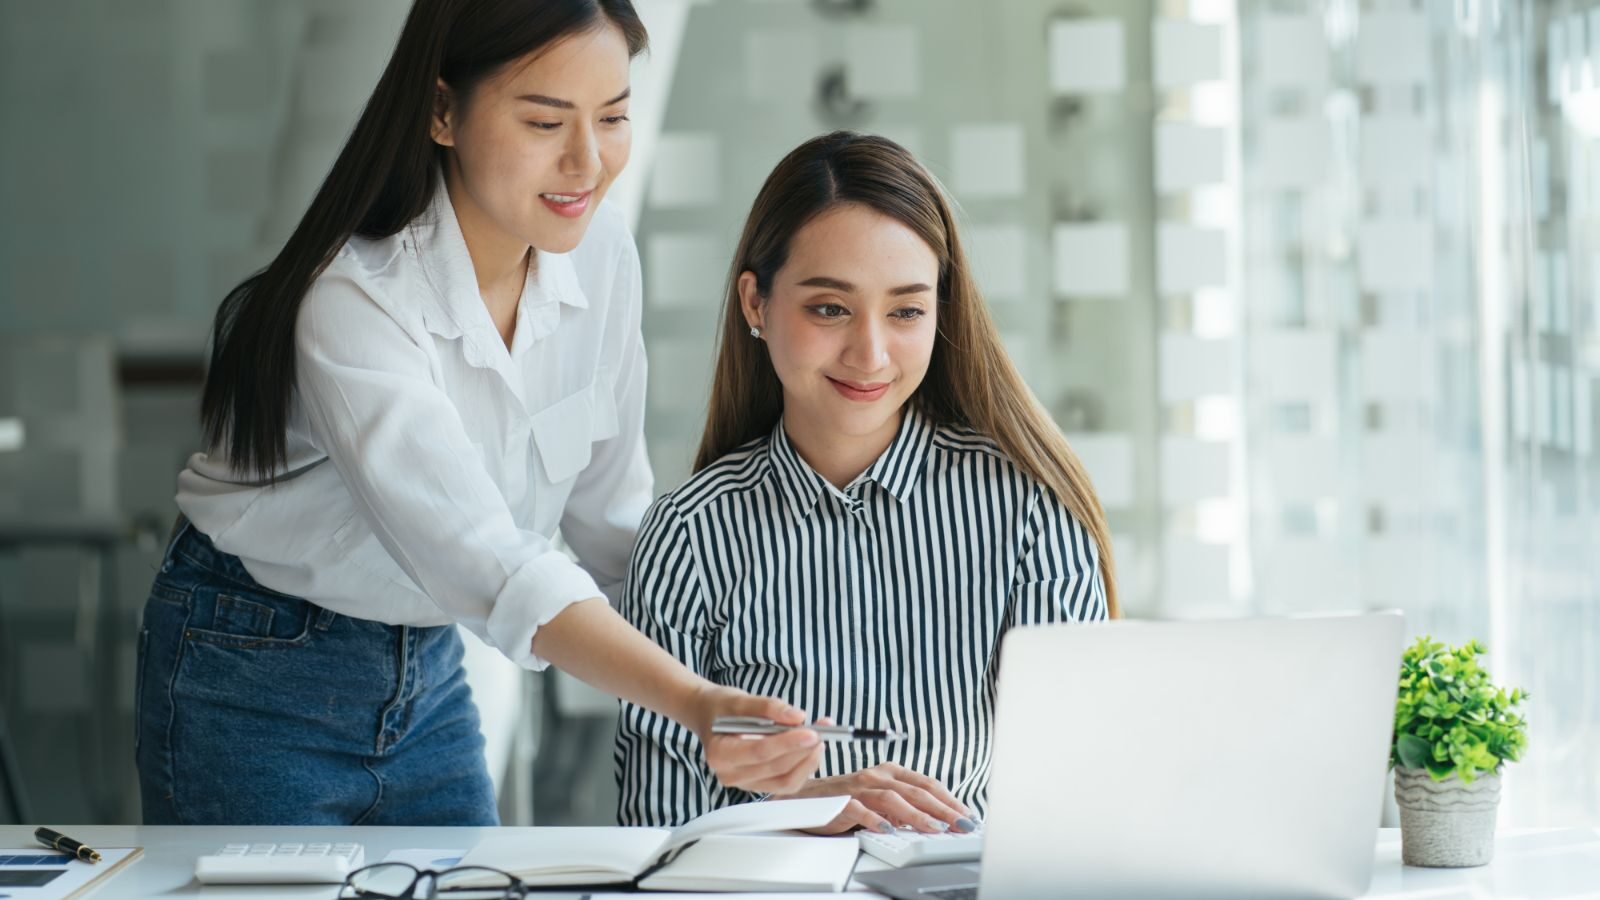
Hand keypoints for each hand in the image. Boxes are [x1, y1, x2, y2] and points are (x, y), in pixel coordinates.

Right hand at [687, 684, 823, 794]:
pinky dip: (803, 765)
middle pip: (776, 769)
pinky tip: (812, 747)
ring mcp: (745, 783)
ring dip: (807, 761)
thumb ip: (767, 706)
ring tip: (821, 736)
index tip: (811, 732)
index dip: (787, 744)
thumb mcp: (738, 699)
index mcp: (720, 754)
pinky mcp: (759, 784)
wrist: (709, 717)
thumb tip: (797, 717)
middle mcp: (730, 775)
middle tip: (822, 730)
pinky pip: (786, 782)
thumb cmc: (721, 708)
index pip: (759, 753)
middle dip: (803, 751)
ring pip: (785, 781)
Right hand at [771, 762, 977, 835]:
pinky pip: (859, 810)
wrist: (803, 799)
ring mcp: (858, 788)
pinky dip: (875, 820)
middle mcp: (876, 776)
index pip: (926, 783)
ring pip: (893, 799)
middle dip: (943, 809)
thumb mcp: (879, 799)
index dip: (948, 799)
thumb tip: (936, 819)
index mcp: (889, 772)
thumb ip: (903, 806)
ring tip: (935, 828)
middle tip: (962, 824)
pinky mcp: (840, 802)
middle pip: (915, 790)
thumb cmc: (844, 799)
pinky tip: (889, 830)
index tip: (967, 815)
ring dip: (917, 815)